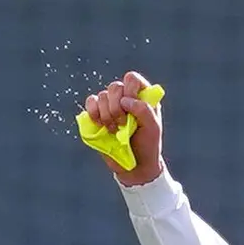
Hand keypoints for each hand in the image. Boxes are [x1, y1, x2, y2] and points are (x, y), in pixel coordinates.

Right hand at [75, 72, 167, 186]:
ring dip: (106, 115)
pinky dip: (93, 112)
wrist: (134, 165)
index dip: (129, 90)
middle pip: (114, 87)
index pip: (131, 78)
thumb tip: (125, 100)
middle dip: (116, 107)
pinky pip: (90, 103)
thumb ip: (144, 110)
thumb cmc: (148, 145)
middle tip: (122, 124)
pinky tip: (100, 125)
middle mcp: (126, 98)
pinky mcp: (97, 115)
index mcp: (142, 96)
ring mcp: (110, 106)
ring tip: (114, 130)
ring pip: (101, 96)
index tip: (130, 108)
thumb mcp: (153, 128)